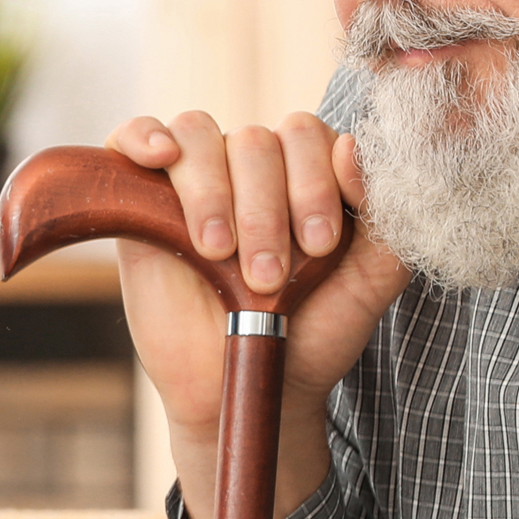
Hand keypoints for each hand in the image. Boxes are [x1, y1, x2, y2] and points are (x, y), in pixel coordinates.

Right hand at [102, 111, 408, 433]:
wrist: (241, 383)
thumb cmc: (308, 333)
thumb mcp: (368, 285)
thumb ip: (385, 221)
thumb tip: (350, 148)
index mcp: (307, 171)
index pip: (308, 135)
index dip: (315, 181)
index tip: (320, 244)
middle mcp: (252, 164)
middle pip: (255, 140)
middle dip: (266, 210)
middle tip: (268, 276)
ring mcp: (195, 176)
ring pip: (199, 135)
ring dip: (212, 193)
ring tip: (218, 252)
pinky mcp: (141, 196)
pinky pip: (132, 135)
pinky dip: (144, 137)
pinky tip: (161, 158)